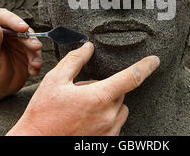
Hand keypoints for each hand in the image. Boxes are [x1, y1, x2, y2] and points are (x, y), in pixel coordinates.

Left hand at [0, 8, 42, 101]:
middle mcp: (5, 31)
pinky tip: (33, 70)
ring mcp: (18, 41)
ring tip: (35, 64)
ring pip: (31, 39)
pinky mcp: (28, 51)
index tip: (22, 28)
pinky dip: (36, 61)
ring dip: (34, 51)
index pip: (1, 17)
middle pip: (20, 27)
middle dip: (29, 38)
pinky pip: (36, 53)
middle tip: (35, 47)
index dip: (12, 20)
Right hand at [7, 42, 159, 135]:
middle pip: (120, 94)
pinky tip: (84, 120)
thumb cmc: (43, 115)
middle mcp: (108, 116)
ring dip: (107, 105)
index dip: (146, 66)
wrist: (34, 142)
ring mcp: (108, 132)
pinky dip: (104, 119)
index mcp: (99, 98)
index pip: (131, 77)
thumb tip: (88, 47)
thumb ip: (75, 60)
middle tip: (82, 93)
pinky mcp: (105, 143)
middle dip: (105, 89)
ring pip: (118, 110)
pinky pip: (113, 125)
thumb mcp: (55, 80)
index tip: (154, 60)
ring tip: (82, 109)